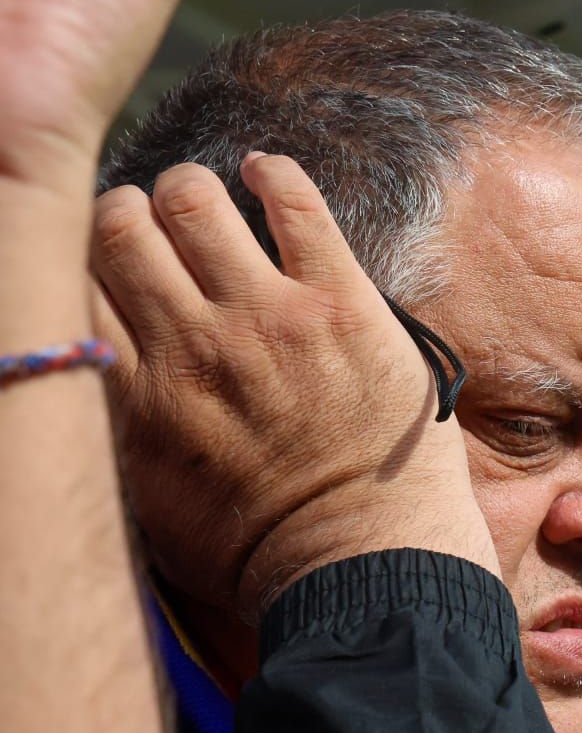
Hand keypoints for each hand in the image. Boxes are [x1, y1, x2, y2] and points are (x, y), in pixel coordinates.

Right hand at [92, 154, 498, 617]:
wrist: (362, 560)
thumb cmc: (256, 546)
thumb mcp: (145, 501)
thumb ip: (112, 427)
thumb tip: (85, 374)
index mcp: (133, 394)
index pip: (68, 285)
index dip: (75, 261)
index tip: (94, 262)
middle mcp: (189, 343)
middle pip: (118, 228)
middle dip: (124, 214)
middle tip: (145, 226)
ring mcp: (268, 316)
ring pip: (193, 201)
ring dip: (188, 190)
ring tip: (199, 200)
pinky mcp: (341, 301)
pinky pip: (295, 204)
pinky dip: (272, 173)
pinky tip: (264, 172)